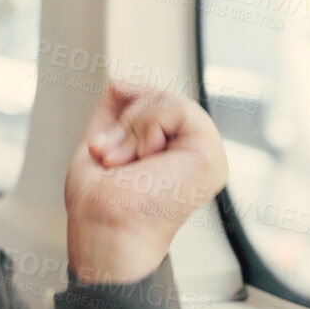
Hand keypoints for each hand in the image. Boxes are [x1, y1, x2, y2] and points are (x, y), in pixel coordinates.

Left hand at [65, 81, 227, 283]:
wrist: (103, 226)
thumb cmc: (99, 205)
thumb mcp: (104, 143)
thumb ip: (117, 114)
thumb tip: (119, 81)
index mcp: (176, 157)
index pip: (160, 105)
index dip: (131, 101)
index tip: (107, 121)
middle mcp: (195, 157)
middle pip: (163, 98)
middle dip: (126, 119)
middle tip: (108, 154)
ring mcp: (207, 157)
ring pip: (170, 100)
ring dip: (132, 126)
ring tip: (119, 159)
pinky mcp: (210, 155)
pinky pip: (178, 108)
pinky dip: (148, 126)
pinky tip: (143, 156)